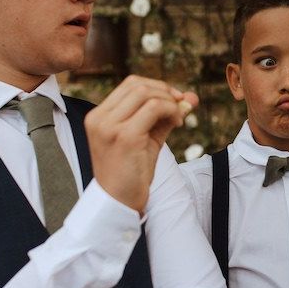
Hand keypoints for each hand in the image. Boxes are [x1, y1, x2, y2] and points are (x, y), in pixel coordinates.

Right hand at [85, 76, 198, 212]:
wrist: (119, 202)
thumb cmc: (132, 172)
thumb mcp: (147, 138)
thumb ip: (164, 116)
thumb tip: (189, 97)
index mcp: (99, 116)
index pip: (130, 84)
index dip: (157, 87)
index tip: (175, 99)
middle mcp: (100, 118)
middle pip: (137, 84)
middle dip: (165, 91)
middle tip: (182, 106)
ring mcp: (110, 127)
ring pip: (146, 94)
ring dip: (169, 101)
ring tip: (179, 118)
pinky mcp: (125, 137)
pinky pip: (154, 108)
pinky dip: (171, 110)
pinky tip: (178, 123)